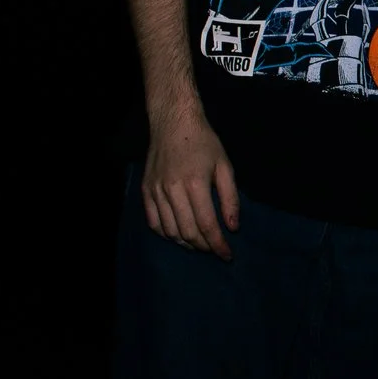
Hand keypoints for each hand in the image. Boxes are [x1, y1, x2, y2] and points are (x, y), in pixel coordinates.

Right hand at [141, 116, 238, 259]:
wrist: (174, 123)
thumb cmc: (204, 142)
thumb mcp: (225, 166)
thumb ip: (230, 198)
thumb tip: (232, 227)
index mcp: (195, 184)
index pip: (207, 225)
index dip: (218, 244)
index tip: (228, 255)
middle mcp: (172, 190)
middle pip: (187, 232)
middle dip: (204, 246)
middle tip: (215, 250)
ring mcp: (156, 191)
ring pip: (169, 231)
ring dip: (185, 243)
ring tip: (200, 244)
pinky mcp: (145, 190)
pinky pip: (153, 222)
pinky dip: (166, 234)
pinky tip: (178, 236)